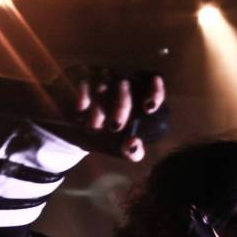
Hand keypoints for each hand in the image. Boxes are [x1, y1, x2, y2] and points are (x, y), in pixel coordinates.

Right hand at [50, 67, 167, 161]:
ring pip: (104, 89)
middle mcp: (124, 88)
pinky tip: (81, 110)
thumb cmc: (111, 140)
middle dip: (121, 108)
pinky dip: (83, 97)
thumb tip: (132, 142)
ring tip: (92, 128)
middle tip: (115, 126)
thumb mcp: (124, 150)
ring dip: (98, 110)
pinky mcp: (85, 85)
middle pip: (126, 88)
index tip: (149, 107)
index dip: (155, 94)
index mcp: (139, 102)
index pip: (153, 91)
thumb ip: (134, 152)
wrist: (82, 135)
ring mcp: (104, 84)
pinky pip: (86, 86)